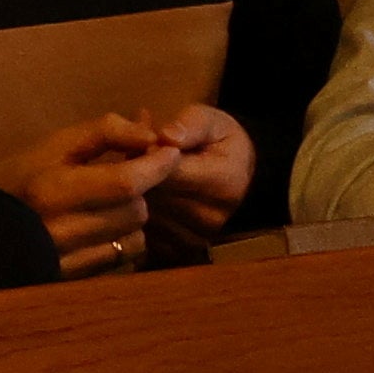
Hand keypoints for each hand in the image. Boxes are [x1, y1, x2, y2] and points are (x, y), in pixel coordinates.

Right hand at [0, 109, 180, 275]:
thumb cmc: (17, 178)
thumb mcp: (53, 145)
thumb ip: (103, 133)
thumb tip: (148, 134)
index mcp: (56, 188)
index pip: (124, 182)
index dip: (154, 166)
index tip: (169, 152)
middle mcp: (66, 228)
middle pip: (135, 210)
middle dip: (142, 190)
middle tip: (134, 175)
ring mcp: (72, 259)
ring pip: (135, 237)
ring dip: (134, 217)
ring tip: (115, 203)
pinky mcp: (77, 278)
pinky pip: (121, 258)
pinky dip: (123, 240)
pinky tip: (106, 227)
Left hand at [144, 102, 253, 250]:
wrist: (240, 177)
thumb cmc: (220, 143)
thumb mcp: (211, 120)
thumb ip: (189, 124)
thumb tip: (166, 136)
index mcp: (224, 182)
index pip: (170, 172)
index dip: (147, 155)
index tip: (142, 143)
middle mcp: (212, 217)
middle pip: (155, 196)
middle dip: (136, 175)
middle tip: (133, 157)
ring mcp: (197, 239)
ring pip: (145, 216)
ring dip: (133, 196)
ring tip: (138, 177)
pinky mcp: (182, 252)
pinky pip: (145, 234)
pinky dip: (138, 216)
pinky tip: (142, 199)